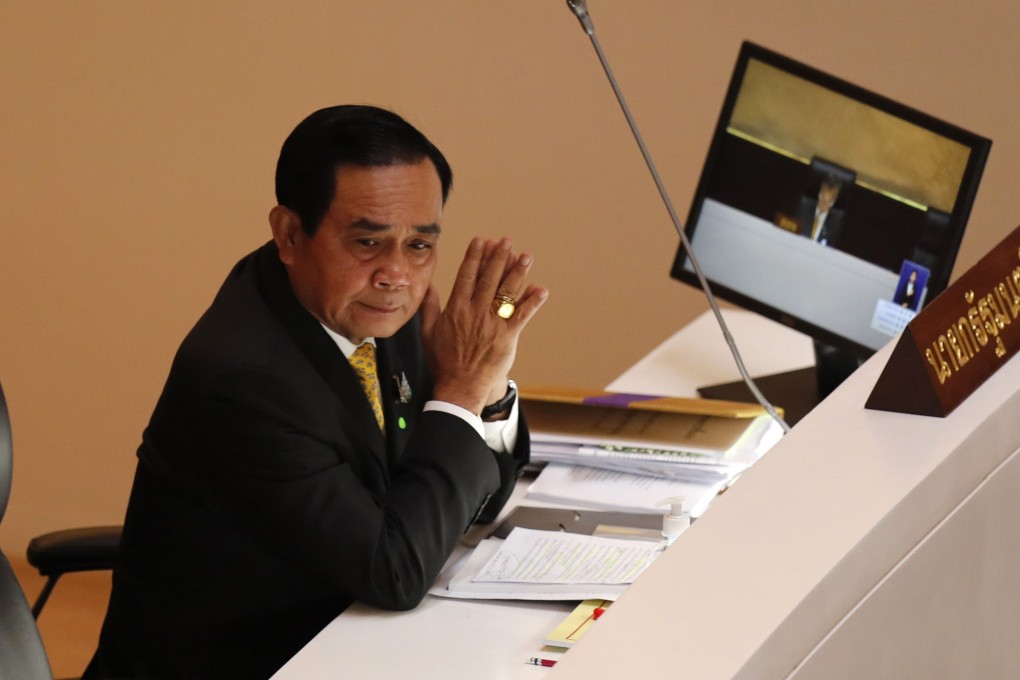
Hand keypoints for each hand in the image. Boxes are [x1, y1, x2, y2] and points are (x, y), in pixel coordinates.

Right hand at [419, 237, 547, 414]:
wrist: (459, 387)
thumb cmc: (443, 361)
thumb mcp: (429, 332)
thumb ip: (430, 306)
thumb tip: (427, 285)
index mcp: (456, 309)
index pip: (466, 276)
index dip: (475, 257)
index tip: (481, 240)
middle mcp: (475, 313)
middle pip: (489, 279)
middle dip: (498, 257)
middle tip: (506, 241)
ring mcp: (492, 324)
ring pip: (506, 293)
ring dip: (517, 272)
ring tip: (526, 256)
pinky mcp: (507, 337)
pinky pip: (522, 316)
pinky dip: (532, 302)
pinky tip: (541, 289)